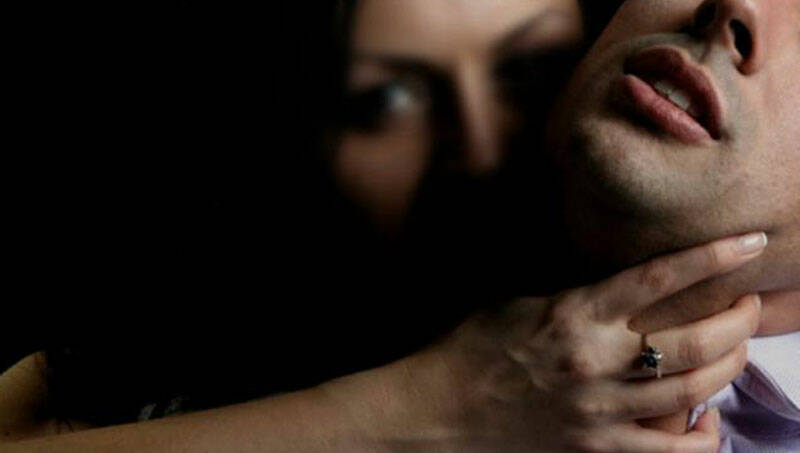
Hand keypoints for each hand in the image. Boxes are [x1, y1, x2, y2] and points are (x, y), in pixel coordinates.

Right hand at [424, 233, 764, 451]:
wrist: (441, 407)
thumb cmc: (474, 347)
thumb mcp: (522, 304)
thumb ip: (577, 298)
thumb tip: (623, 290)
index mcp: (575, 315)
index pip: (659, 277)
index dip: (713, 256)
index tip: (750, 243)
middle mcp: (596, 361)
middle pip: (696, 340)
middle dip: (740, 319)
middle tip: (750, 304)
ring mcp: (600, 410)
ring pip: (694, 391)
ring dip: (731, 366)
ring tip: (737, 349)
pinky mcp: (597, 448)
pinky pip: (670, 452)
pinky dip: (703, 437)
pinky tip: (708, 420)